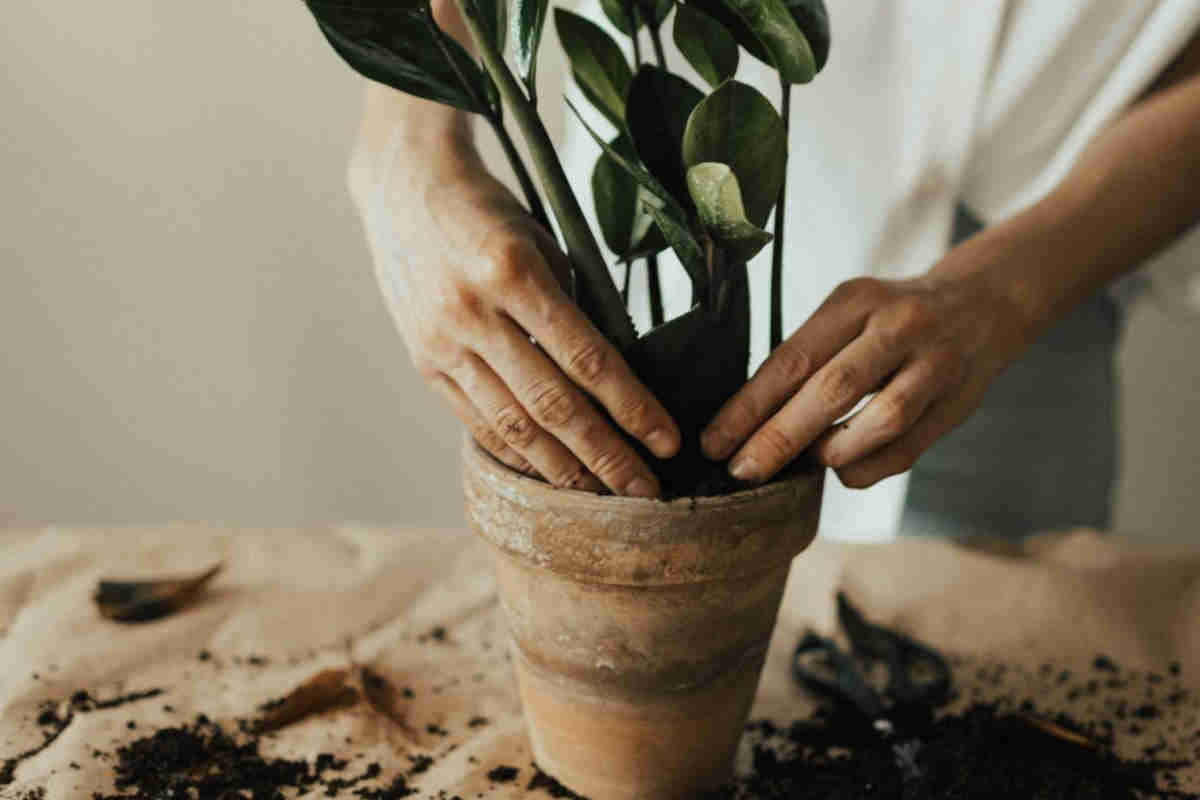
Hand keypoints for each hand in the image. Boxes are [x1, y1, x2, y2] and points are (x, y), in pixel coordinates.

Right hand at [352, 136, 679, 496]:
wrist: (403, 187)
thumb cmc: (490, 212)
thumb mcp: (542, 243)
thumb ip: (574, 308)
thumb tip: (614, 379)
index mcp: (513, 271)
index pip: (587, 358)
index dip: (632, 407)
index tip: (667, 441)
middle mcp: (473, 312)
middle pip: (552, 404)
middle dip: (605, 456)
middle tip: (645, 493)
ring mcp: (442, 342)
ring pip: (512, 426)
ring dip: (562, 470)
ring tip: (601, 496)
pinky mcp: (423, 361)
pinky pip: (476, 421)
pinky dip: (515, 453)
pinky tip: (547, 474)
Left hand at [700, 264, 1031, 488]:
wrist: (982, 304)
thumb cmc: (889, 318)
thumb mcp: (848, 313)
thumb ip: (809, 357)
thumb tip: (747, 421)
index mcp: (856, 300)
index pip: (793, 358)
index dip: (749, 406)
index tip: (714, 442)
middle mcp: (898, 326)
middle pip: (832, 389)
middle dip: (778, 437)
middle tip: (741, 471)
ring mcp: (934, 364)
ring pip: (879, 420)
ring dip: (832, 451)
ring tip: (805, 463)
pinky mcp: (958, 402)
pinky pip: (907, 448)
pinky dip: (867, 466)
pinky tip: (843, 468)